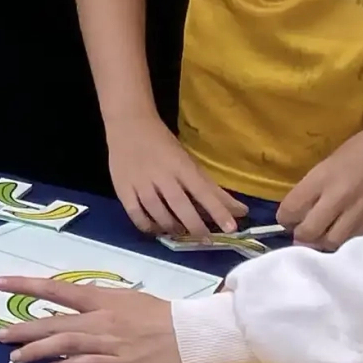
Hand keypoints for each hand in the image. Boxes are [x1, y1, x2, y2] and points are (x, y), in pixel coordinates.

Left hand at [0, 279, 185, 362]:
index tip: (0, 284)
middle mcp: (101, 319)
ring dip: (37, 351)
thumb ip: (101, 302)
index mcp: (103, 299)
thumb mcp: (129, 299)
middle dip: (23, 329)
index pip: (57, 289)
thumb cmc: (163, 315)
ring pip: (64, 345)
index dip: (27, 286)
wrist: (194, 335)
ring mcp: (110, 343)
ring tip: (15, 358)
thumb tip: (76, 303)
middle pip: (55, 323)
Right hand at [105, 117, 243, 238]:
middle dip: (195, 225)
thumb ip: (212, 188)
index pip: (202, 190)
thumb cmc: (163, 144)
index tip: (231, 227)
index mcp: (180, 164)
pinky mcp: (122, 188)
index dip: (217, 210)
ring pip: (157, 212)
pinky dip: (147, 226)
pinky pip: (135, 214)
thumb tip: (240, 211)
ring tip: (182, 233)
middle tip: (205, 239)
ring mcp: (139, 182)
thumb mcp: (189, 162)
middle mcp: (161, 174)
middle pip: (179, 205)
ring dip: (172, 227)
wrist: (128, 123)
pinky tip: (156, 229)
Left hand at [277, 122, 362, 248]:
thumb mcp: (329, 164)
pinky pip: (353, 238)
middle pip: (308, 232)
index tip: (287, 220)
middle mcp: (338, 198)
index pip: (291, 209)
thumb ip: (315, 189)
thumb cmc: (361, 149)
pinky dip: (345, 236)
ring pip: (331, 242)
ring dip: (322, 242)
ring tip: (322, 235)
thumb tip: (301, 213)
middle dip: (300, 236)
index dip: (285, 219)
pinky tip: (344, 228)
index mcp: (322, 178)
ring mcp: (360, 212)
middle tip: (302, 233)